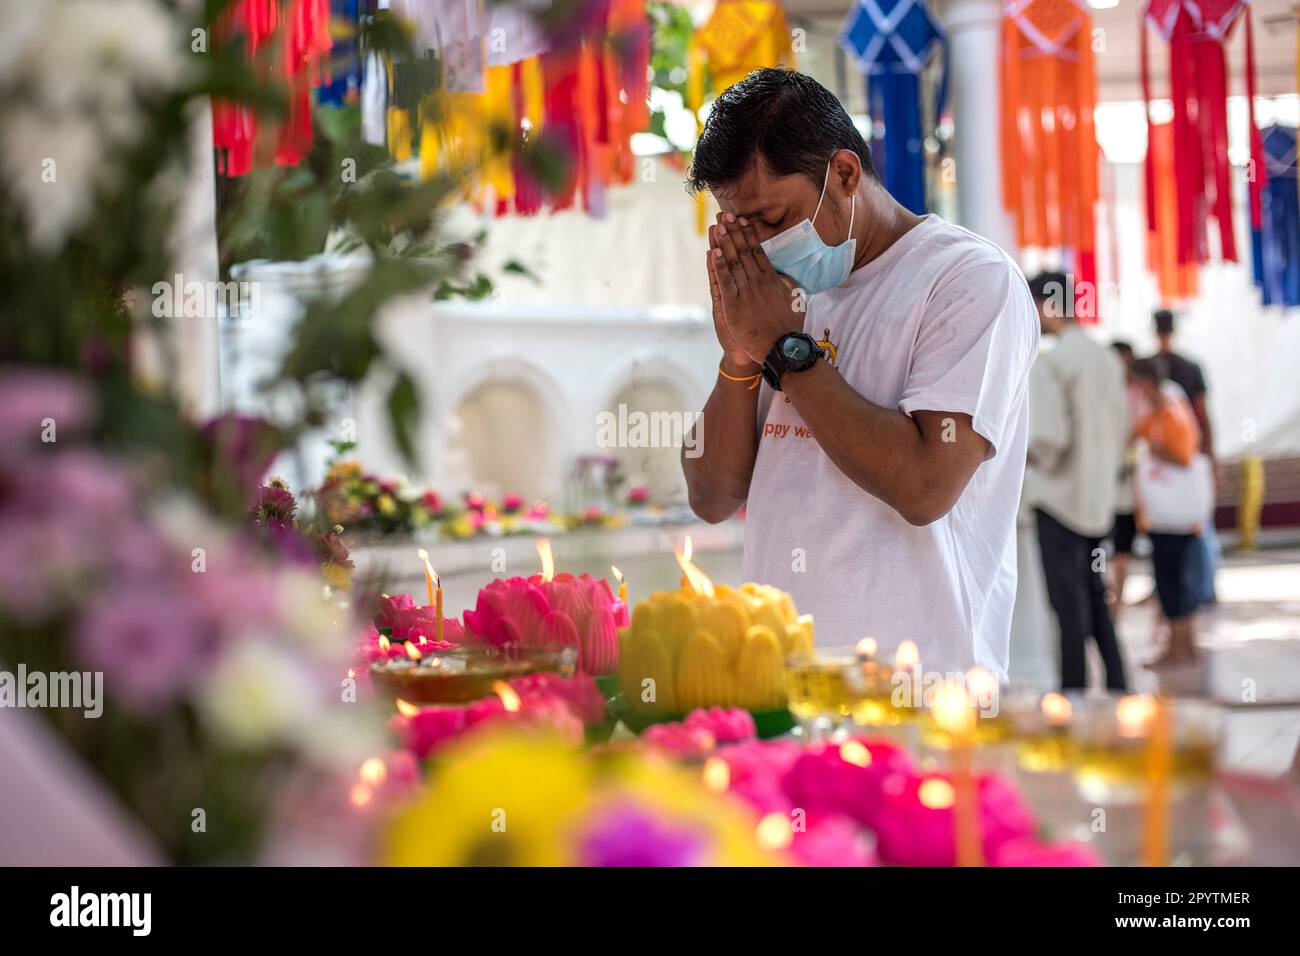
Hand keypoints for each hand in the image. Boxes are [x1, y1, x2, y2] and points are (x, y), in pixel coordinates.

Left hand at [710, 213, 801, 364]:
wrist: (781, 347)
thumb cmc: (788, 328)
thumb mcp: (794, 301)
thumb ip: (786, 285)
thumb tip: (784, 275)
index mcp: (772, 279)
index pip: (758, 251)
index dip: (748, 234)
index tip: (741, 221)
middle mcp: (758, 281)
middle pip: (743, 251)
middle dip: (733, 232)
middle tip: (724, 215)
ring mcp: (746, 292)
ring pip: (733, 262)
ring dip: (724, 242)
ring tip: (717, 226)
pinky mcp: (734, 304)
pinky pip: (724, 280)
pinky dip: (718, 265)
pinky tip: (713, 251)